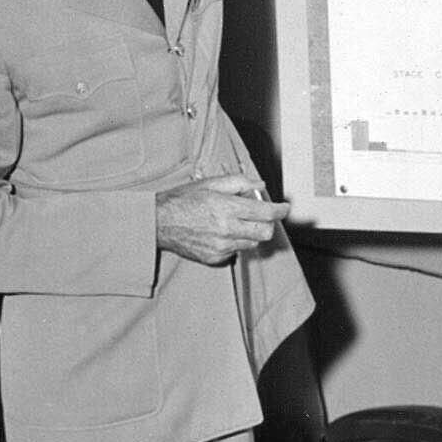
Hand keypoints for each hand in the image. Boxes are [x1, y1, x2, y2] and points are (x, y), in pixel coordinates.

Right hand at [155, 174, 288, 265]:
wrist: (158, 223)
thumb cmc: (182, 200)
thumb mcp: (210, 183)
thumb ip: (239, 183)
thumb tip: (260, 185)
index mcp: (226, 208)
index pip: (265, 213)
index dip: (279, 210)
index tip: (284, 208)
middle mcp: (226, 230)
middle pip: (264, 233)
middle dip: (269, 224)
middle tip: (263, 216)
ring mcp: (220, 247)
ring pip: (252, 244)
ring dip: (251, 233)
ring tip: (237, 222)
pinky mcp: (214, 258)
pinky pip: (235, 252)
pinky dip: (235, 242)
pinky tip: (222, 233)